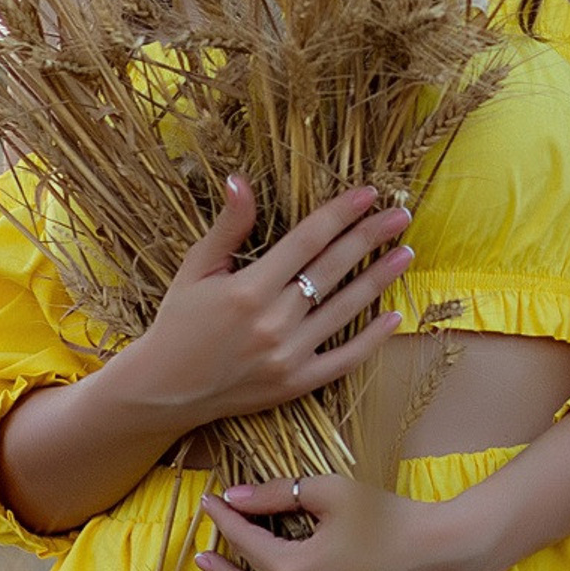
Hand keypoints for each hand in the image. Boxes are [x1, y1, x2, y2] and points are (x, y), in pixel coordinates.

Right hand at [125, 176, 413, 432]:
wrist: (163, 390)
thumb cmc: (178, 323)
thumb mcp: (196, 269)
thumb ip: (228, 227)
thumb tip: (240, 180)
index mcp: (248, 289)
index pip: (307, 241)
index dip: (339, 214)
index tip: (368, 194)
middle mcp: (273, 322)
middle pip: (332, 269)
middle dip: (370, 237)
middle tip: (401, 215)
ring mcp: (288, 356)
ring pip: (346, 310)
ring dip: (379, 280)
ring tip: (406, 254)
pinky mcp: (295, 383)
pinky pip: (344, 360)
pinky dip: (372, 340)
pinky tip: (394, 316)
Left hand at [196, 475, 471, 570]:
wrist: (441, 555)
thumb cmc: (390, 516)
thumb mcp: (332, 492)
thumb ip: (276, 494)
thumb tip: (233, 497)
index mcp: (294, 567)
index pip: (246, 538)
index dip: (225, 517)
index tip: (209, 499)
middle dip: (223, 554)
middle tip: (204, 536)